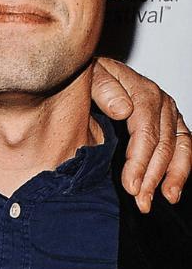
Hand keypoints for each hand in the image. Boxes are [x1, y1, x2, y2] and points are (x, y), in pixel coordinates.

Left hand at [92, 57, 189, 212]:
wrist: (89, 68)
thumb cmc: (87, 74)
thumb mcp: (89, 75)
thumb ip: (103, 89)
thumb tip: (123, 110)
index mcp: (141, 90)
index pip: (145, 132)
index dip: (139, 161)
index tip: (130, 183)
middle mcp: (159, 100)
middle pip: (162, 144)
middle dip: (152, 176)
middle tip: (140, 200)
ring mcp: (167, 111)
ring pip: (177, 148)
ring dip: (170, 177)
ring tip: (160, 199)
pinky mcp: (170, 120)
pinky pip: (182, 146)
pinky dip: (180, 169)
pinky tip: (171, 189)